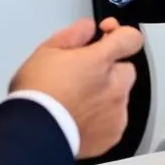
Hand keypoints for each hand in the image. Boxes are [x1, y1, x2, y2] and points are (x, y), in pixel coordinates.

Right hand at [11, 17, 142, 158]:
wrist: (32, 135)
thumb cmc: (36, 96)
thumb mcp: (46, 52)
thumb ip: (73, 35)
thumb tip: (87, 29)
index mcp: (100, 61)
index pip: (131, 38)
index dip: (120, 34)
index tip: (107, 35)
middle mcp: (114, 86)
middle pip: (125, 69)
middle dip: (109, 70)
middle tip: (83, 76)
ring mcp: (116, 112)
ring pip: (120, 95)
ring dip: (106, 95)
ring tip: (77, 102)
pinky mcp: (113, 134)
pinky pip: (115, 119)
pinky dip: (103, 118)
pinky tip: (81, 118)